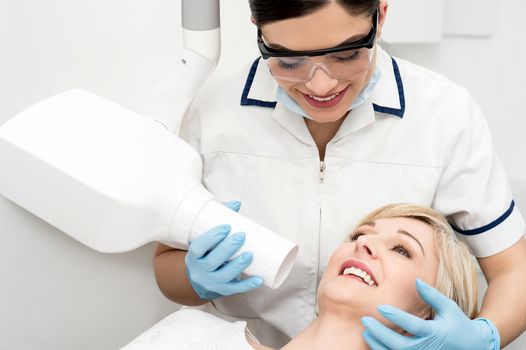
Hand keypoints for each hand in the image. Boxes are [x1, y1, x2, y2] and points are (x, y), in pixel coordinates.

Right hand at [185, 201, 263, 299]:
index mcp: (194, 256)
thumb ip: (219, 219)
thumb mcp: (206, 238)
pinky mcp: (223, 290)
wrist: (200, 279)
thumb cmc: (206, 253)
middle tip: (241, 236)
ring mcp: (211, 282)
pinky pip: (236, 289)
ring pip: (224, 276)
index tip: (226, 227)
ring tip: (250, 255)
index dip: (211, 237)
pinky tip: (260, 279)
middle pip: (212, 261)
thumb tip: (237, 204)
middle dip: (227, 249)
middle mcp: (200, 271)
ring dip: (238, 266)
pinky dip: (248, 285)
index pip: (199, 247)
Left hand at [361, 279, 499, 349]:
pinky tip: (373, 342)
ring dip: (378, 345)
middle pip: (399, 345)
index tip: (380, 307)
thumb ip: (432, 295)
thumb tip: (417, 280)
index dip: (396, 316)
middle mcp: (427, 348)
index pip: (413, 325)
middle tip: (365, 320)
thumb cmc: (457, 325)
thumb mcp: (449, 308)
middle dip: (380, 333)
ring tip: (366, 332)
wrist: (472, 348)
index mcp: (435, 333)